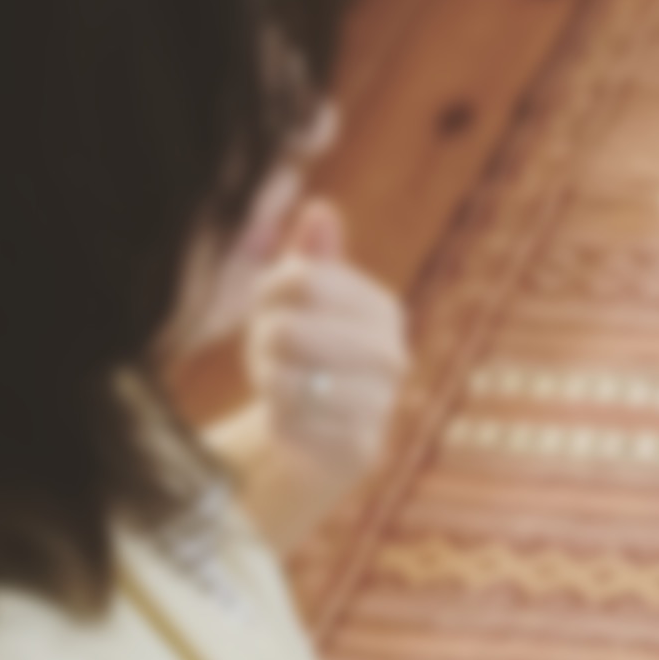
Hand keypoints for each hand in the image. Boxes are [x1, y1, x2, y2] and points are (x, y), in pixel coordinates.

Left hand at [206, 200, 410, 550]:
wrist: (317, 437)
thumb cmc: (301, 355)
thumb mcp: (294, 300)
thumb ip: (308, 258)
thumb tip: (321, 211)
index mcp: (382, 309)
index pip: (301, 280)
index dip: (267, 295)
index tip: (271, 310)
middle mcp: (393, 355)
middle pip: (291, 331)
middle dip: (265, 344)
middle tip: (270, 355)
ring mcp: (382, 404)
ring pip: (291, 380)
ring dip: (270, 384)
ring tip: (280, 387)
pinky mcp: (362, 448)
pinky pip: (295, 424)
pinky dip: (280, 422)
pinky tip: (291, 421)